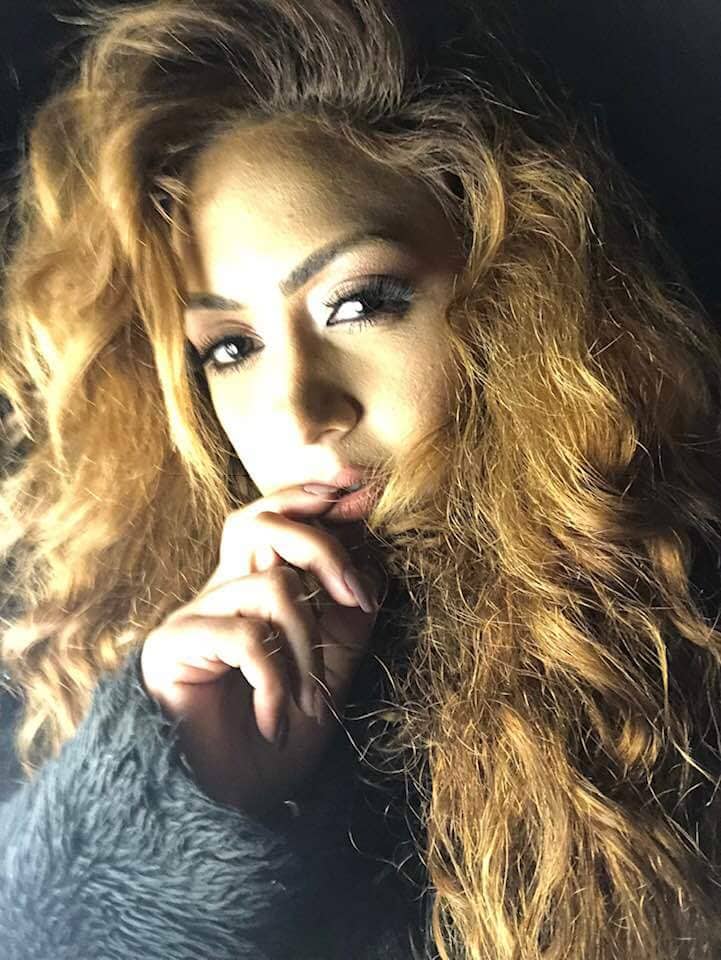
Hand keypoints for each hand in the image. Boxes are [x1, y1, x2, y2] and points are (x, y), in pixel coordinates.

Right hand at [139, 483, 383, 815]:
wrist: (229, 804)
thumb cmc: (280, 734)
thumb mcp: (331, 668)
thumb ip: (347, 615)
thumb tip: (376, 563)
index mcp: (254, 588)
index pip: (274, 515)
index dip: (314, 494)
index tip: (365, 490)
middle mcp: (220, 592)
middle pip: (258, 521)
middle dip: (320, 546)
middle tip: (358, 596)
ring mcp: (193, 617)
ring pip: (271, 588)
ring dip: (308, 652)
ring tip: (309, 705)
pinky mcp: (172, 647)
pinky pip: (246, 638)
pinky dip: (276, 683)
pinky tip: (276, 723)